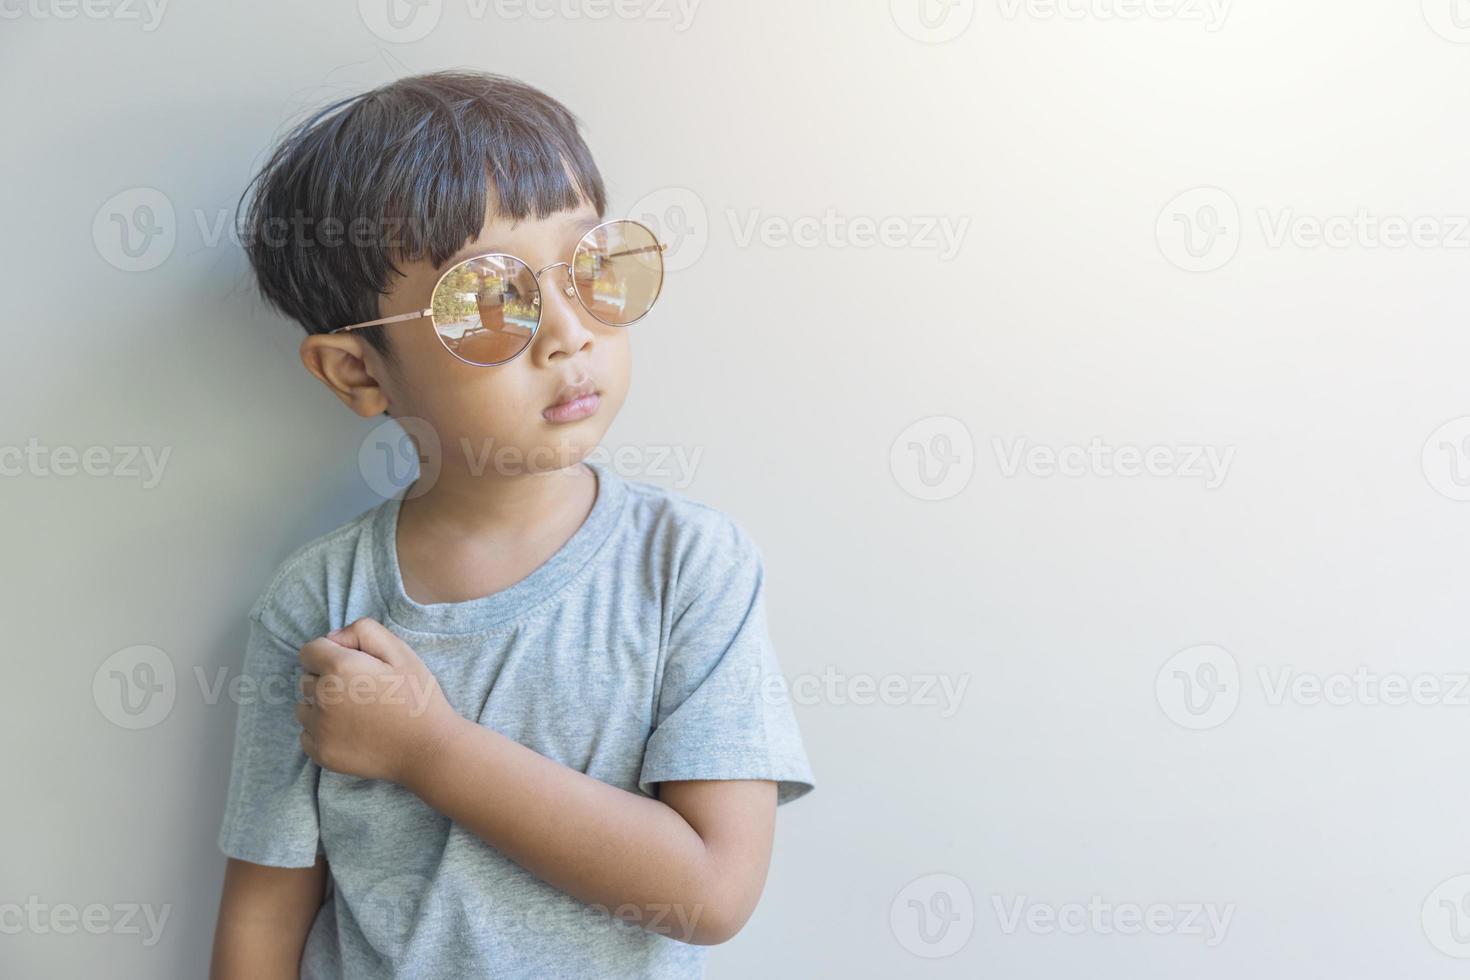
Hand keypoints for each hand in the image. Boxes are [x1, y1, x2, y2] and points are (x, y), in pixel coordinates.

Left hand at [295, 617, 460, 783]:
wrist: (427, 749)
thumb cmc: (417, 697)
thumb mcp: (400, 651)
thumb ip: (363, 631)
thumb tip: (333, 638)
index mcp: (340, 668)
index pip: (309, 651)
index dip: (331, 653)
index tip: (353, 665)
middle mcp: (323, 698)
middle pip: (306, 679)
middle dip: (326, 679)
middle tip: (360, 690)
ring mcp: (320, 729)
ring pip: (304, 707)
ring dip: (322, 706)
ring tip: (356, 712)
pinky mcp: (321, 753)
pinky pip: (306, 734)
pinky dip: (322, 731)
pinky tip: (351, 731)